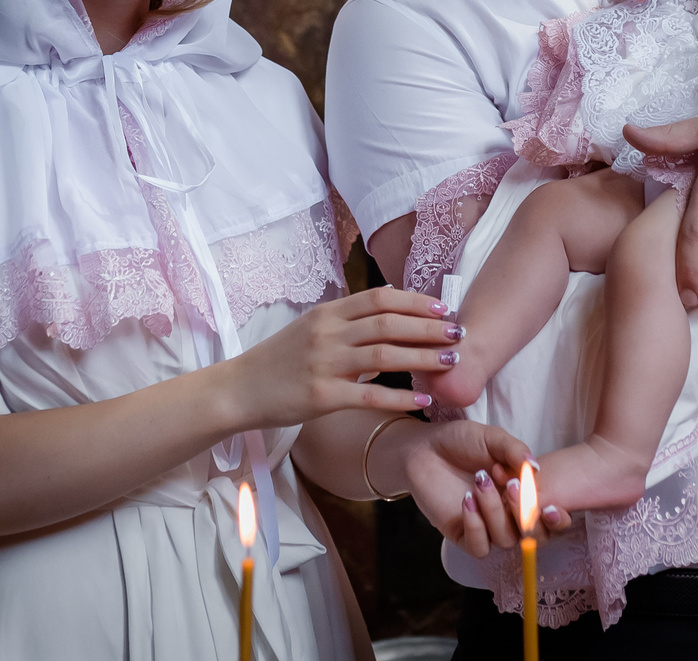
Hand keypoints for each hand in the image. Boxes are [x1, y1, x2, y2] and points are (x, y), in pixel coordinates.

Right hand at [223, 288, 457, 429]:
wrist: (239, 390)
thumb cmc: (278, 360)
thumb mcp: (311, 329)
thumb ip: (347, 321)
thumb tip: (390, 313)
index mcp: (327, 314)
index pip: (379, 298)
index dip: (415, 301)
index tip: (443, 308)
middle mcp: (328, 333)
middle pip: (388, 323)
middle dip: (428, 327)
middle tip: (458, 332)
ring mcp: (324, 365)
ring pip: (384, 355)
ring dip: (422, 357)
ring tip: (451, 361)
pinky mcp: (322, 397)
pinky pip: (368, 396)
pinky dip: (399, 396)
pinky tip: (422, 399)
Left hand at [400, 421, 575, 558]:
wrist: (425, 447)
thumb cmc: (461, 441)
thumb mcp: (492, 438)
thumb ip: (515, 451)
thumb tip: (535, 469)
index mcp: (523, 493)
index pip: (550, 518)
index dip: (557, 519)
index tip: (551, 504)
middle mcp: (509, 514)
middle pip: (534, 537)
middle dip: (527, 515)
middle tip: (512, 485)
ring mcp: (486, 527)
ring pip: (506, 539)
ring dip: (496, 511)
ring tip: (481, 480)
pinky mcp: (462, 534)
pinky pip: (479, 546)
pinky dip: (477, 525)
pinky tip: (467, 500)